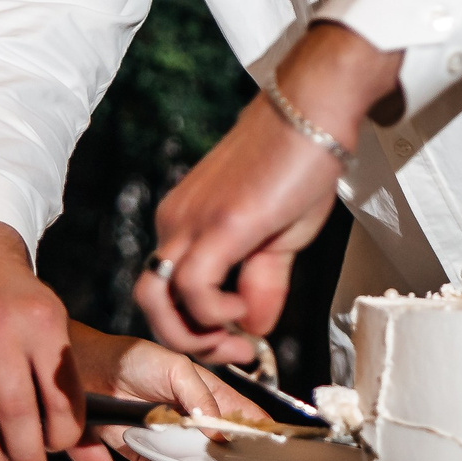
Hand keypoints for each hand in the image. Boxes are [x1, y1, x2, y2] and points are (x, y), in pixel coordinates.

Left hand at [68, 324, 266, 460]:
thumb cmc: (135, 359)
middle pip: (223, 444)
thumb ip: (200, 397)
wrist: (88, 372)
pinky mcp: (144, 452)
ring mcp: (169, 437)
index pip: (241, 413)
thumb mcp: (177, 369)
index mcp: (205, 393)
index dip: (258, 428)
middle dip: (237, 456)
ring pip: (196, 460)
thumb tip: (218, 431)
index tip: (275, 444)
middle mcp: (191, 418)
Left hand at [136, 22, 401, 362]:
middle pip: (148, 300)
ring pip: (154, 298)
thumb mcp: (280, 236)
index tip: (241, 343)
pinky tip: (244, 310)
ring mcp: (191, 220)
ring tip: (237, 337)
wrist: (313, 110)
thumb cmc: (299, 160)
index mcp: (186, 222)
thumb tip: (255, 326)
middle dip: (188, 341)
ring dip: (193, 334)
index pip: (166, 292)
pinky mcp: (218, 223)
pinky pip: (190, 287)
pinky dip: (213, 314)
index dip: (199, 329)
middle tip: (234, 350)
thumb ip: (262, 282)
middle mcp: (176, 221)